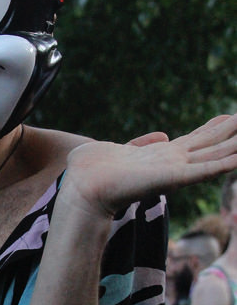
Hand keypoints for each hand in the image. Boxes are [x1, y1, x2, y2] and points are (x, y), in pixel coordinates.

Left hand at [61, 114, 236, 219]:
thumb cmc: (91, 170)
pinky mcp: (173, 178)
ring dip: (234, 146)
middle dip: (232, 133)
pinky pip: (206, 170)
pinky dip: (224, 164)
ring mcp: (176, 170)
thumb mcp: (119, 148)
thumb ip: (141, 142)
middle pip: (212, 144)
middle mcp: (174, 162)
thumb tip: (163, 135)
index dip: (214, 128)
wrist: (82, 187)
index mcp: (162, 155)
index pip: (196, 140)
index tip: (230, 118)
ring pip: (216, 155)